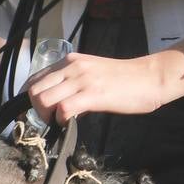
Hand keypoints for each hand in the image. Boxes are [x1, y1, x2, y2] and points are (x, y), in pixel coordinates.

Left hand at [27, 33, 183, 125]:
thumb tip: (59, 102)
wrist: (150, 77)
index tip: (44, 110)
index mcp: (72, 60)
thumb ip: (74, 81)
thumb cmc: (125, 78)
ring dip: (47, 116)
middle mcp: (73, 67)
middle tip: (52, 118)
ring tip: (61, 121)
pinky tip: (72, 122)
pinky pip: (63, 109)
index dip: (34, 98)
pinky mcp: (93, 94)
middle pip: (34, 90)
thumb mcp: (93, 72)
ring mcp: (83, 80)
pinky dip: (62, 121)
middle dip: (37, 109)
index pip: (35, 78)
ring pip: (44, 100)